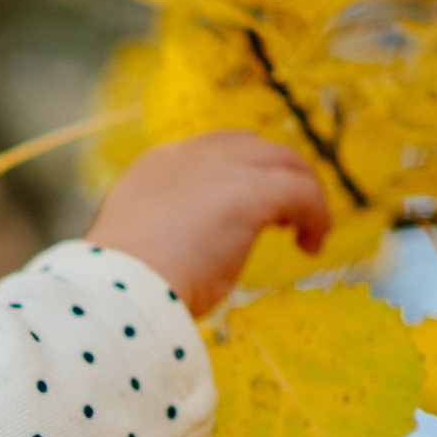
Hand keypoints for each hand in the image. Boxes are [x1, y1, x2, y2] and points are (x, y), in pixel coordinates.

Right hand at [85, 130, 330, 315]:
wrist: (121, 289)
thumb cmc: (126, 285)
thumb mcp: (147, 244)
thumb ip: (176, 231)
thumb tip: (205, 251)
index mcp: (158, 165)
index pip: (212, 153)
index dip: (238, 175)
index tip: (248, 211)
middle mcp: (192, 155)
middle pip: (252, 147)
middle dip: (275, 175)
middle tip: (286, 218)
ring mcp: (223, 166)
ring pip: (283, 161)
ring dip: (300, 193)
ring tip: (305, 232)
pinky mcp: (253, 189)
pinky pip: (302, 191)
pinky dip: (316, 215)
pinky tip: (311, 245)